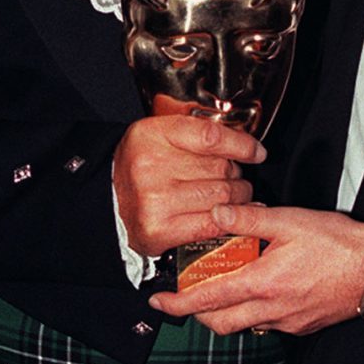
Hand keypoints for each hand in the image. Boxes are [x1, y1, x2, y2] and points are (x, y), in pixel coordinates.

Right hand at [112, 117, 265, 255]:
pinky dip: (227, 221)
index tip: (257, 152)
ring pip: (221, 197)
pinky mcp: (158, 230)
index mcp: (153, 135)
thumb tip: (247, 146)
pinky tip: (231, 216)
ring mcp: (154, 201)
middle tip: (232, 177)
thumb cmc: (141, 164)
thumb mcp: (160, 134)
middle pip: (220, 169)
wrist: (106, 200)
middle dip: (235, 175)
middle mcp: (151, 166)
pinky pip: (210, 225)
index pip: (210, 137)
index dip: (241, 145)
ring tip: (230, 195)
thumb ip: (197, 133)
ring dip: (236, 198)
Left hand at [149, 204, 363, 334]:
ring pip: (243, 325)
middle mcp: (271, 310)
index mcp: (263, 283)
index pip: (208, 300)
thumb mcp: (290, 219)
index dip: (179, 302)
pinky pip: (266, 324)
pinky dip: (252, 310)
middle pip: (219, 323)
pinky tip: (259, 288)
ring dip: (224, 311)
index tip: (160, 299)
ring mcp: (287, 322)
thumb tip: (216, 213)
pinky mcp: (301, 324)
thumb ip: (249, 218)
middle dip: (196, 313)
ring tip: (221, 287)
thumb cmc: (337, 242)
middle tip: (185, 295)